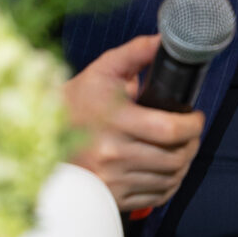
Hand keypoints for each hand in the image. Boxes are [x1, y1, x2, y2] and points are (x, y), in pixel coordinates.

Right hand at [63, 35, 206, 213]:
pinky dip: (170, 184)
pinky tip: (166, 169)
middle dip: (192, 143)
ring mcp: (112, 179)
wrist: (42, 138)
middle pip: (174, 157)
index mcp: (113, 120)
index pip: (169, 129)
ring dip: (184, 163)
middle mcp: (112, 154)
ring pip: (169, 178)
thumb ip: (135, 53)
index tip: (195, 117)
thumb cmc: (76, 101)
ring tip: (181, 148)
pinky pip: (156, 197)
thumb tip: (166, 40)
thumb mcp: (102, 70)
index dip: (193, 125)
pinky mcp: (112, 196)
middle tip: (191, 132)